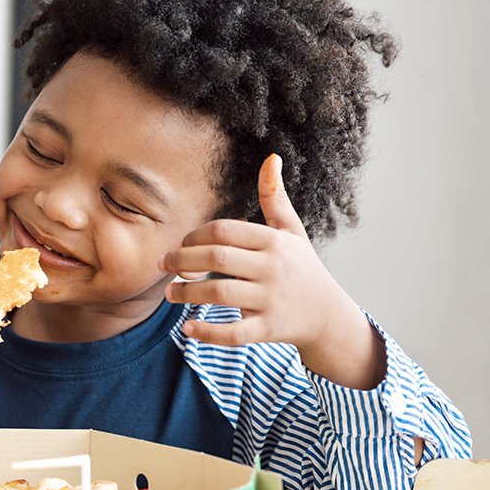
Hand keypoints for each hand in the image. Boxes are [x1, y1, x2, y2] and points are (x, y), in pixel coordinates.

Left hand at [159, 154, 385, 388]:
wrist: (328, 315)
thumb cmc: (302, 267)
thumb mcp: (292, 231)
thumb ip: (275, 197)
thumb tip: (272, 157)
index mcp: (273, 242)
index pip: (224, 230)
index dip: (195, 236)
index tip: (181, 244)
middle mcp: (273, 268)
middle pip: (217, 259)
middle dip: (182, 261)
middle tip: (162, 266)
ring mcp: (271, 300)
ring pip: (219, 294)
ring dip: (187, 293)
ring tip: (169, 293)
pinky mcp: (268, 329)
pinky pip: (234, 332)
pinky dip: (208, 332)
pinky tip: (187, 328)